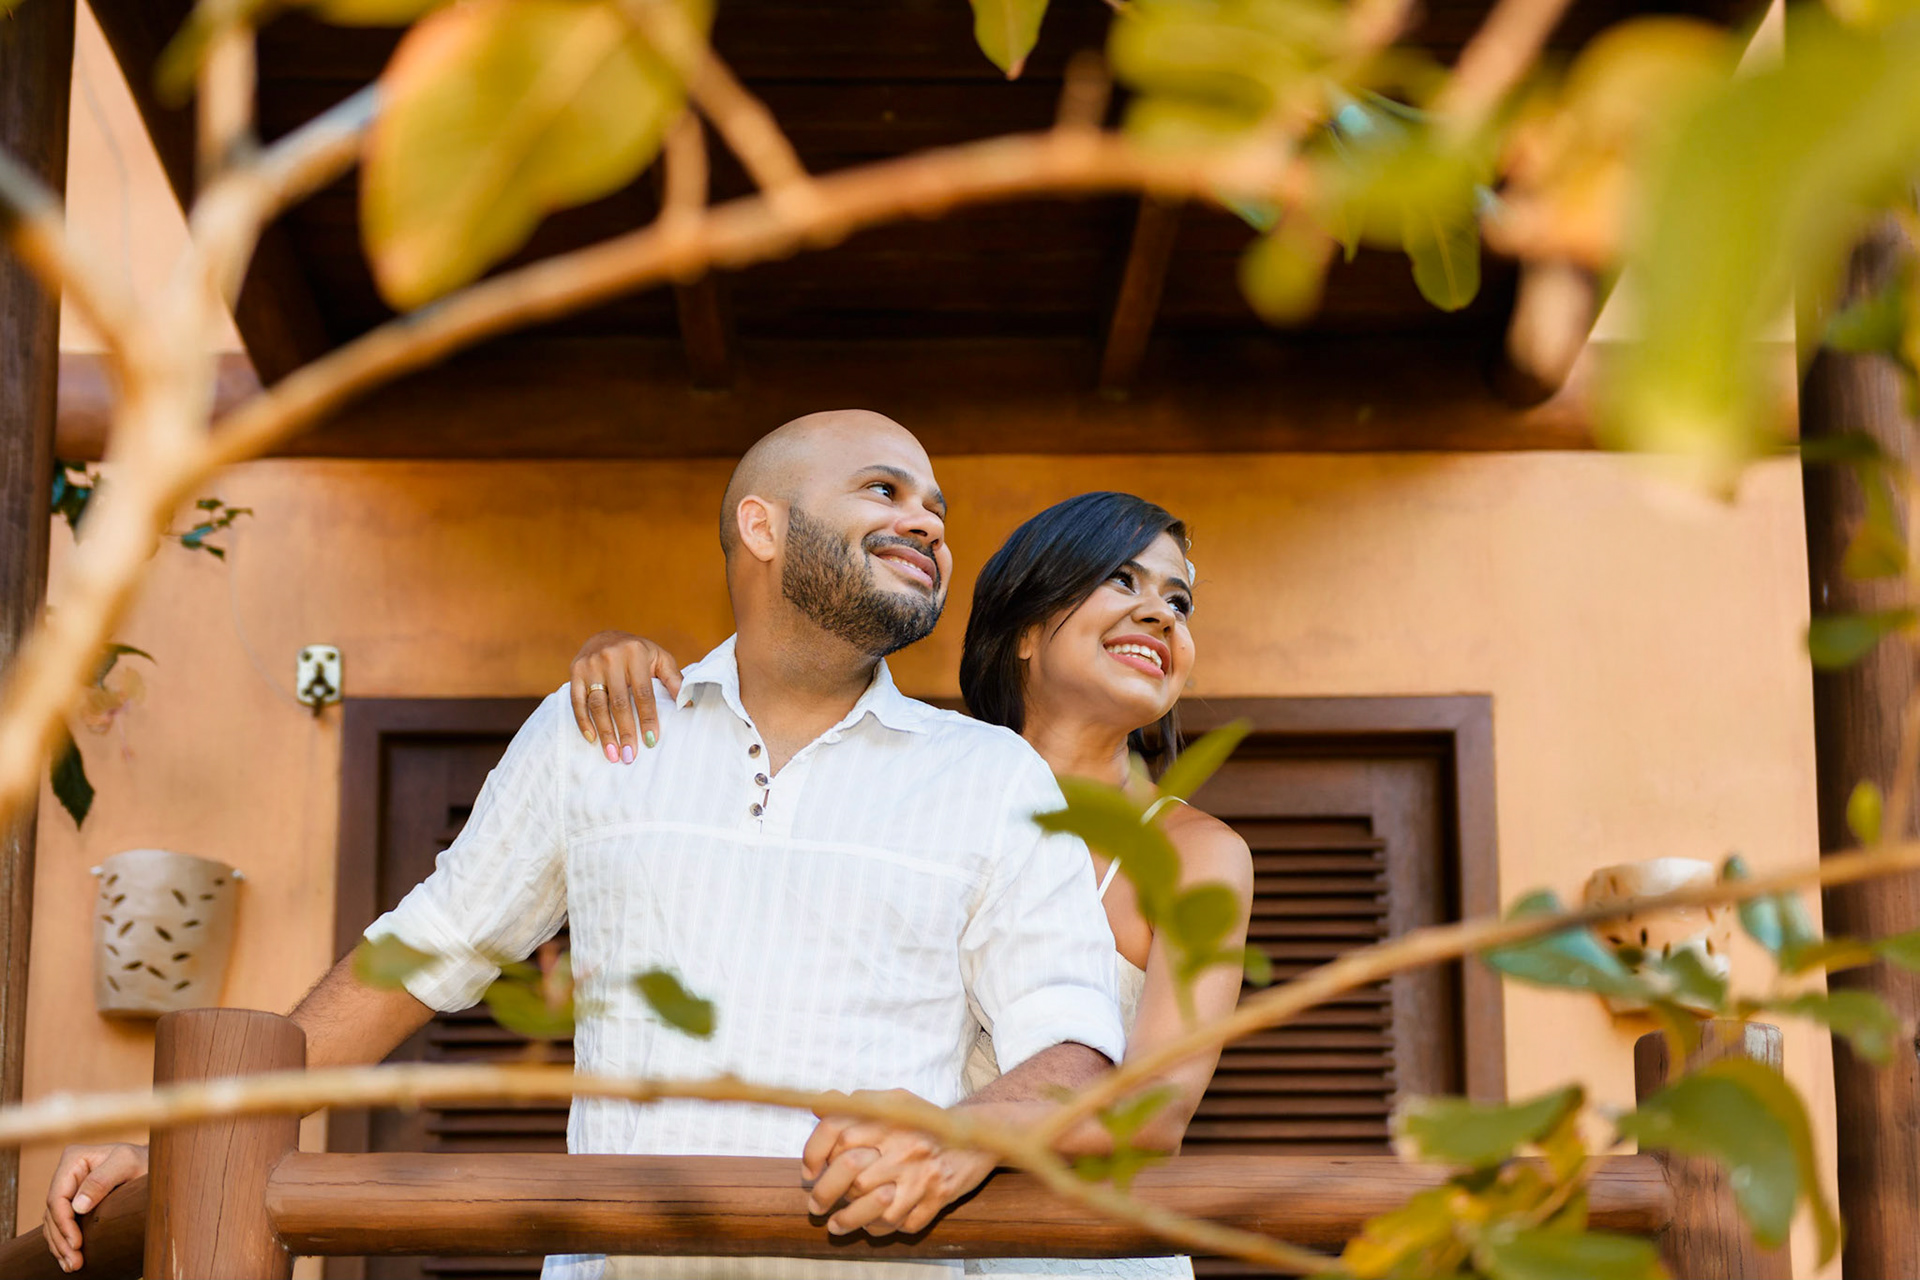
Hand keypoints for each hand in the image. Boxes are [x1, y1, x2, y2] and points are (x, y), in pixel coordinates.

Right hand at [43, 1141, 146, 1272]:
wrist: (152, 1165)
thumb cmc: (143, 1160)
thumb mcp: (127, 1163)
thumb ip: (102, 1180)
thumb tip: (77, 1206)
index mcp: (73, 1160)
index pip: (58, 1197)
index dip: (63, 1223)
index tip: (76, 1243)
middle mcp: (67, 1174)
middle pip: (53, 1213)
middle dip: (61, 1240)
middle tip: (73, 1262)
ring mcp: (69, 1190)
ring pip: (53, 1223)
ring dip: (60, 1246)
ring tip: (71, 1265)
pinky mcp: (74, 1203)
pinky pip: (61, 1226)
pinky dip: (63, 1243)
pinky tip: (69, 1258)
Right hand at [568, 631, 683, 762]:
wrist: (605, 635)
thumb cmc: (638, 652)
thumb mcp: (659, 658)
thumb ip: (674, 679)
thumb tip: (688, 704)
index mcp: (635, 653)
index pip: (643, 693)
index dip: (648, 718)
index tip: (652, 741)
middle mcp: (610, 657)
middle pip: (619, 702)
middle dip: (625, 731)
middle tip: (630, 755)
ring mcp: (590, 664)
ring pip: (597, 704)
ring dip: (605, 732)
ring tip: (613, 754)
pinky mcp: (574, 671)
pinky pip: (577, 701)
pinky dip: (583, 721)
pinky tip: (592, 739)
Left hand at [801, 1091, 996, 1236]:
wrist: (977, 1135)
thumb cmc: (927, 1120)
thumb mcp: (894, 1101)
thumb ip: (857, 1103)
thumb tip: (818, 1107)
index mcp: (889, 1118)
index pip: (838, 1131)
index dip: (814, 1152)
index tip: (809, 1171)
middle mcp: (903, 1146)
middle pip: (851, 1175)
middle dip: (825, 1194)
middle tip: (816, 1205)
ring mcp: (921, 1174)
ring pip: (874, 1207)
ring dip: (849, 1221)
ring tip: (836, 1225)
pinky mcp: (937, 1198)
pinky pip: (903, 1224)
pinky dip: (883, 1229)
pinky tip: (873, 1227)